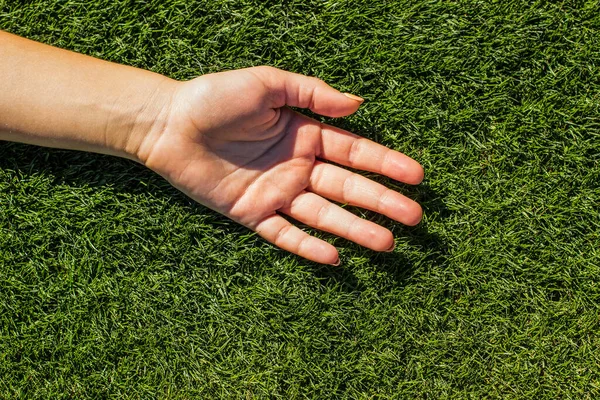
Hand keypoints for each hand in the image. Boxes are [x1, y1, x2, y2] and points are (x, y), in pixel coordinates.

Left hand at [141, 66, 423, 264]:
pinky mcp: (252, 214)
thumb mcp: (267, 84)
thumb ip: (312, 94)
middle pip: (347, 188)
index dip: (386, 163)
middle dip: (382, 202)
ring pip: (323, 215)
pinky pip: (284, 234)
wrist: (167, 124)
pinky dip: (307, 247)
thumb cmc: (215, 97)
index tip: (417, 176)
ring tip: (388, 244)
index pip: (354, 153)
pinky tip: (334, 259)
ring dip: (355, 229)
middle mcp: (296, 167)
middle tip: (415, 217)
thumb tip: (357, 104)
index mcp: (304, 135)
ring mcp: (276, 193)